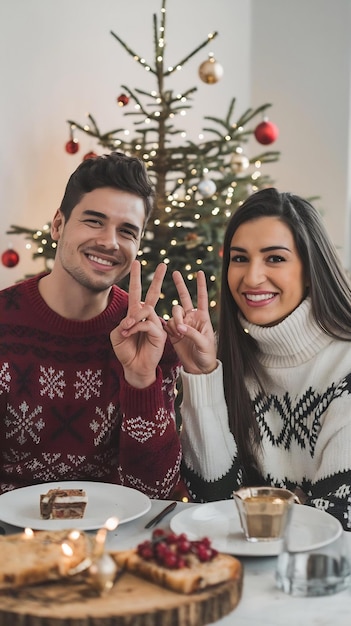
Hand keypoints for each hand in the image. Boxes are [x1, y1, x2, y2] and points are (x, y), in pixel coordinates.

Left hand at [110, 260, 166, 387]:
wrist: (133, 367)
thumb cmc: (125, 351)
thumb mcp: (117, 335)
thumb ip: (123, 323)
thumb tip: (132, 318)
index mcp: (136, 315)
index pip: (137, 293)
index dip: (136, 278)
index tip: (137, 262)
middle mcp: (148, 317)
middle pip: (153, 295)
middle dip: (158, 280)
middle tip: (164, 265)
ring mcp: (155, 325)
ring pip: (147, 310)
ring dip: (134, 317)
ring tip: (126, 328)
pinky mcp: (160, 334)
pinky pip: (148, 324)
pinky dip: (137, 327)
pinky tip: (130, 332)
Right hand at [166, 270, 216, 374]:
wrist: (199, 368)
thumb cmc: (207, 355)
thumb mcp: (204, 343)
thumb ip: (192, 333)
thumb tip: (180, 327)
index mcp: (202, 317)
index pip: (202, 298)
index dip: (201, 285)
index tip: (199, 272)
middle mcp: (191, 318)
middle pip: (184, 298)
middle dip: (180, 285)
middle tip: (174, 272)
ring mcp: (182, 324)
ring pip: (174, 313)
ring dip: (176, 319)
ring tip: (180, 332)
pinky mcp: (173, 333)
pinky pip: (168, 324)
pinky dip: (170, 328)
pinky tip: (174, 335)